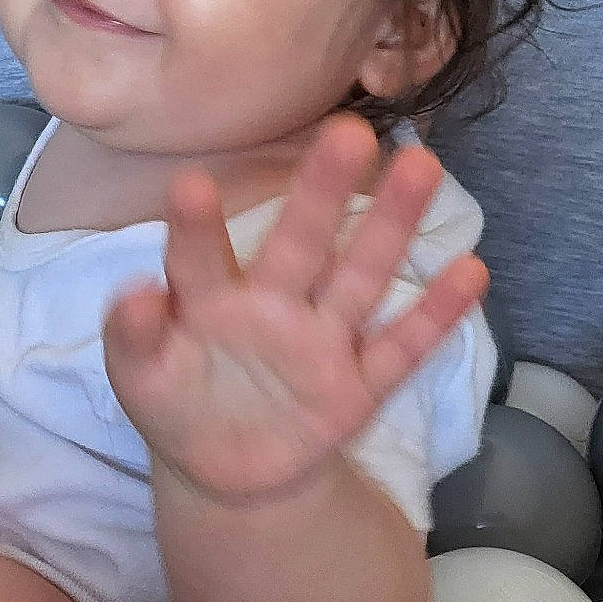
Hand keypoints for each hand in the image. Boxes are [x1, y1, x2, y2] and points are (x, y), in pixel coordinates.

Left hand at [102, 114, 490, 505]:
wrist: (224, 470)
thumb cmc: (175, 401)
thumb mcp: (139, 379)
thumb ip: (131, 338)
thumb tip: (134, 292)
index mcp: (209, 299)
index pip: (200, 259)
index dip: (196, 227)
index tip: (192, 184)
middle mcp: (272, 305)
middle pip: (301, 244)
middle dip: (321, 192)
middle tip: (348, 132)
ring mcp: (319, 343)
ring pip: (360, 277)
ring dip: (391, 226)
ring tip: (422, 167)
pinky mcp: (355, 388)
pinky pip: (399, 349)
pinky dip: (434, 316)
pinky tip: (471, 270)